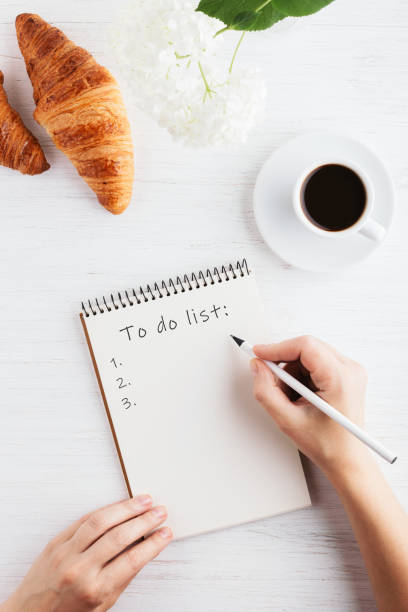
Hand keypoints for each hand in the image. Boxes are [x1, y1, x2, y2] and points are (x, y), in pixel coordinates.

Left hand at [2, 496, 171, 611]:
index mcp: (95, 590)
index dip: (153, 543)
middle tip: (160, 512)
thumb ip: (123, 576)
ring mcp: (66, 553)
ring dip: (126, 508)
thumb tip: (144, 548)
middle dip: (144, 521)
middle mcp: (80, 570)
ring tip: (144, 501)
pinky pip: (84, 519)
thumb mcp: (103, 603)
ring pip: (101, 521)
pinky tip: (119, 505)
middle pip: (120, 537)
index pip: (133, 560)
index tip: (166, 532)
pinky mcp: (57, 541)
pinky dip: (105, 510)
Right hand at [251, 336, 369, 477]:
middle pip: (306, 348)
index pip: (305, 346)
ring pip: (309, 355)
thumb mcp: (288, 420)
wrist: (346, 458)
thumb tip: (257, 367)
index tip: (259, 354)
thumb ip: (266, 391)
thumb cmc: (326, 444)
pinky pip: (315, 362)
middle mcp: (349, 369)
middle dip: (284, 362)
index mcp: (340, 379)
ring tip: (291, 398)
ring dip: (292, 371)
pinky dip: (301, 375)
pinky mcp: (345, 373)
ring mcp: (350, 370)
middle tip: (272, 382)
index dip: (278, 348)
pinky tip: (301, 395)